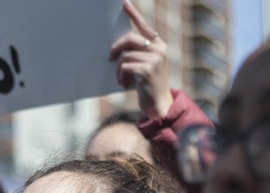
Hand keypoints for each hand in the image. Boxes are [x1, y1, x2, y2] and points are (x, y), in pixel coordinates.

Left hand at [109, 0, 173, 118]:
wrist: (159, 105)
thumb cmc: (148, 86)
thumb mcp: (145, 66)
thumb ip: (137, 54)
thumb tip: (116, 45)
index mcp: (159, 46)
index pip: (144, 27)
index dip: (134, 14)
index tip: (124, 3)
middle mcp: (159, 50)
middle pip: (130, 38)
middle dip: (117, 47)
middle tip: (109, 57)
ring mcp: (155, 60)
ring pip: (125, 55)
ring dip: (118, 69)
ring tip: (121, 79)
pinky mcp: (147, 70)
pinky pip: (124, 67)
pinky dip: (120, 76)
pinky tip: (124, 84)